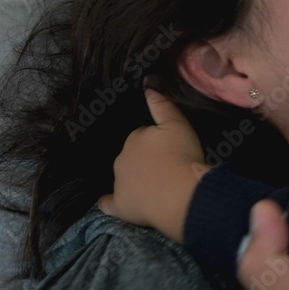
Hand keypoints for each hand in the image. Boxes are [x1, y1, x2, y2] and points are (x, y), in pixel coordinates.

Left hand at [97, 88, 209, 241]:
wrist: (180, 194)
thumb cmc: (181, 156)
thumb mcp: (177, 124)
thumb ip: (162, 104)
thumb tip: (147, 83)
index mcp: (134, 139)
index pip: (141, 136)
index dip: (155, 142)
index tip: (168, 148)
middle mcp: (121, 159)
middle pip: (131, 156)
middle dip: (144, 159)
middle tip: (166, 166)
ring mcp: (119, 184)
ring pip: (122, 176)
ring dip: (133, 177)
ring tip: (154, 184)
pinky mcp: (121, 206)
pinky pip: (108, 203)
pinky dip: (107, 201)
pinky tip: (108, 202)